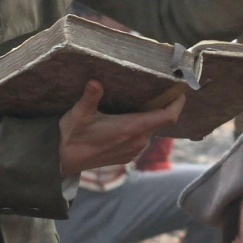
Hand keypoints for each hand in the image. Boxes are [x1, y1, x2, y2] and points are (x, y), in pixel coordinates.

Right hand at [57, 80, 184, 178]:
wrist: (62, 160)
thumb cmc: (72, 135)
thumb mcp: (79, 113)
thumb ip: (90, 96)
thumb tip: (95, 82)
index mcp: (131, 129)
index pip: (167, 117)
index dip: (177, 103)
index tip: (180, 91)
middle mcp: (137, 142)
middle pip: (161, 122)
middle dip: (163, 106)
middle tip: (159, 88)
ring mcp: (133, 151)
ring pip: (151, 131)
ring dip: (151, 117)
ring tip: (144, 101)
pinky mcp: (126, 156)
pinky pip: (142, 140)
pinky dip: (142, 128)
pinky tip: (129, 118)